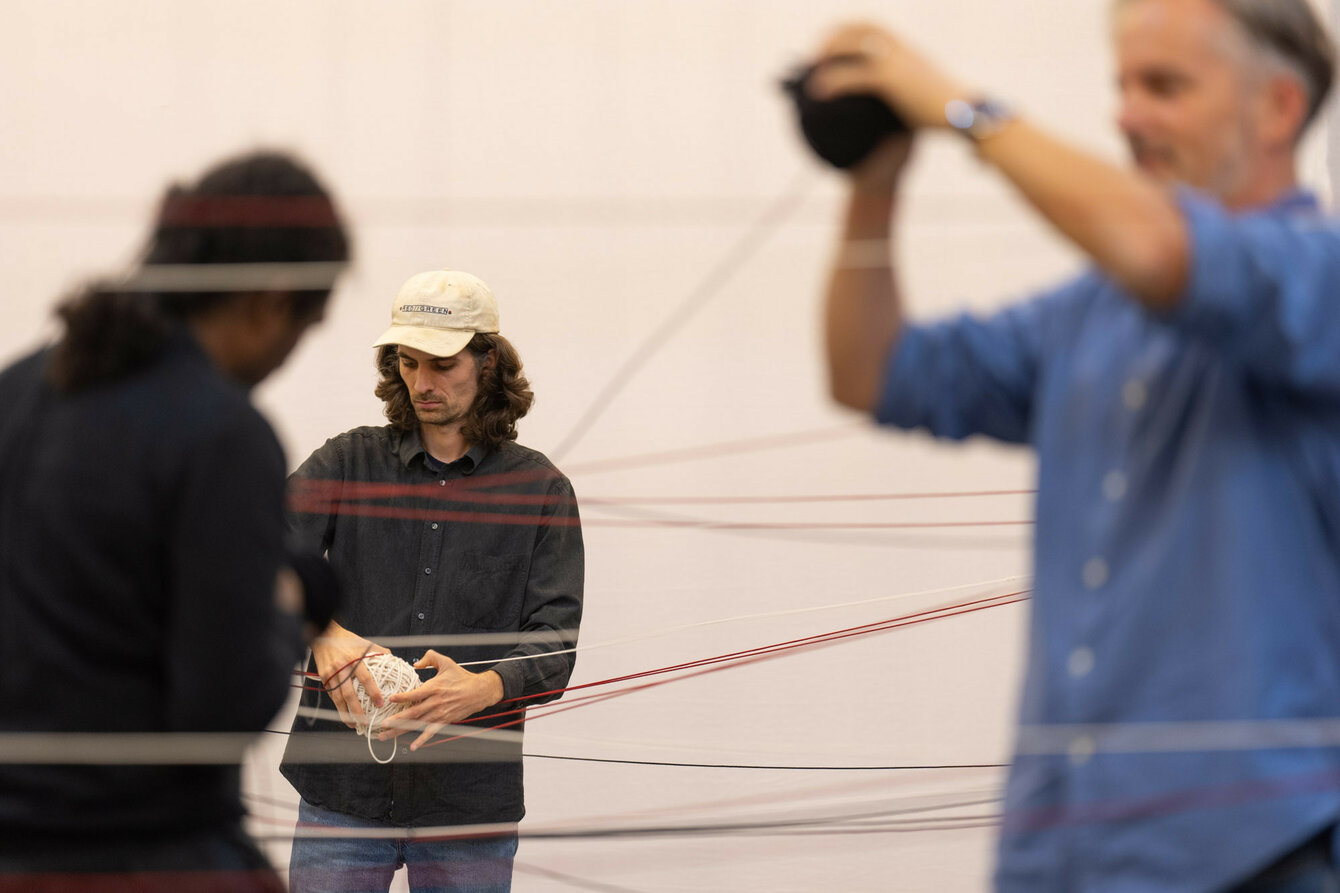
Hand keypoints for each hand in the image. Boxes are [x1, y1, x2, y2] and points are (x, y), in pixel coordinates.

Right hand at [311, 621, 388, 728]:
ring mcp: (331, 674)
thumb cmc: (348, 639)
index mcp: (354, 659)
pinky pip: (331, 694)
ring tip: (353, 724)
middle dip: (357, 710)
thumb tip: (394, 660)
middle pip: (349, 694)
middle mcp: (342, 667)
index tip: (380, 703)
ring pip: (338, 698)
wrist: (324, 634)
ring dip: (345, 713)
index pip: (366, 679)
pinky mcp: (323, 677)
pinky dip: (337, 705)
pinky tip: (343, 713)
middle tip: (365, 721)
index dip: (373, 692)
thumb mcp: (365, 643)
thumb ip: (379, 652)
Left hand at [380, 650, 504, 751]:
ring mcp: (440, 713)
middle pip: (413, 712)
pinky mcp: (445, 720)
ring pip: (417, 723)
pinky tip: (413, 746)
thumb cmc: (462, 676)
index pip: (416, 693)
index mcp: (434, 687)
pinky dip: (422, 739)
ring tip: (386, 735)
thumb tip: (415, 664)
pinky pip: (431, 731)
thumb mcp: (446, 662)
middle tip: (382, 724)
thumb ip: (430, 658)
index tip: (391, 699)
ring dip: (401, 731)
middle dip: (396, 719)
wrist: (480, 691)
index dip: (403, 696)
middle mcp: (435, 702)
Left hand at [808, 22, 966, 131]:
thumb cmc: (945, 109)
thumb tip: (891, 95)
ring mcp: (897, 61)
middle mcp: (901, 48)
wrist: (964, 114)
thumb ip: (904, 84)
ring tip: (813, 69)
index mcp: (907, 48)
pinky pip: (854, 76)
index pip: (873, 24)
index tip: (831, 42)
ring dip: (829, 53)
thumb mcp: (922, 90)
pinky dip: (833, 80)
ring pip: (853, 45)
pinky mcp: (893, 80)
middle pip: (859, 27)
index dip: (848, 28)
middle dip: (833, 36)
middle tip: (815, 55)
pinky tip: (819, 91)